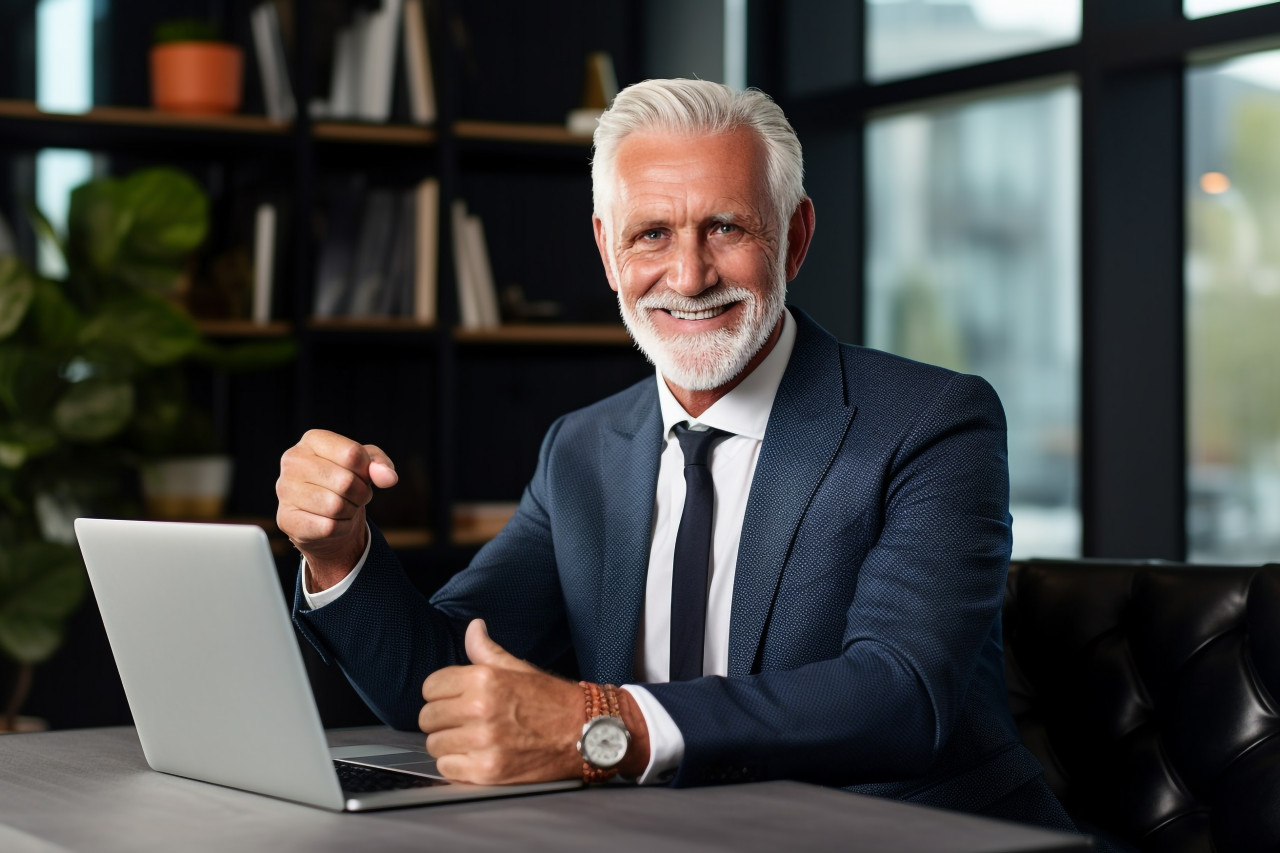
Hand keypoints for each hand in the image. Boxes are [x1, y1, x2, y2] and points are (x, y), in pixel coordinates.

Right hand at [275, 429, 397, 589]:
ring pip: (335, 506)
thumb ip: (380, 465)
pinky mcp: (286, 518)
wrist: (325, 518)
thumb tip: (388, 478)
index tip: (362, 475)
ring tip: (343, 507)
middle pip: (345, 481)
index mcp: (312, 440)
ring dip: (350, 511)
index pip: (352, 454)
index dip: (367, 471)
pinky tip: (331, 522)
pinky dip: (340, 528)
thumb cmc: (345, 484)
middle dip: (361, 494)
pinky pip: (328, 526)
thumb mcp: (366, 467)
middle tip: (355, 496)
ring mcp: (284, 489)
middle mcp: (293, 461)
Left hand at [419, 619, 584, 784]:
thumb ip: (487, 650)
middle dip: (442, 718)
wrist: (585, 732)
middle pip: (428, 717)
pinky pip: (447, 768)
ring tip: (472, 739)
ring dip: (449, 743)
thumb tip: (473, 628)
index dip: (440, 693)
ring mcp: (483, 743)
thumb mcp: (519, 668)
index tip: (453, 698)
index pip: (430, 687)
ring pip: (435, 745)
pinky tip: (477, 756)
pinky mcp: (487, 771)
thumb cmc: (553, 701)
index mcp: (484, 680)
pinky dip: (458, 765)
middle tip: (462, 720)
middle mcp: (480, 710)